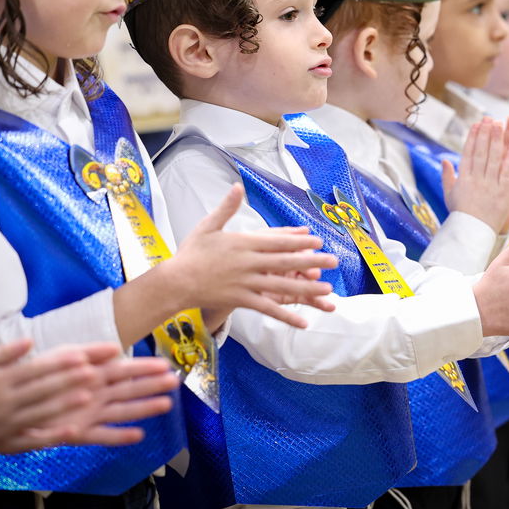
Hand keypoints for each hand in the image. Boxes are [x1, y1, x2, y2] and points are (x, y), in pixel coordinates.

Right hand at [0, 340, 100, 453]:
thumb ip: (5, 353)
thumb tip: (30, 340)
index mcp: (0, 381)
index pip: (35, 370)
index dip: (59, 364)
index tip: (80, 357)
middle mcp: (5, 402)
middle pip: (42, 391)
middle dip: (68, 381)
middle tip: (93, 373)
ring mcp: (7, 424)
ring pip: (40, 414)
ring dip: (65, 406)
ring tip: (87, 397)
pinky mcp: (6, 442)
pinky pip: (32, 440)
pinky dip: (52, 437)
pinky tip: (72, 432)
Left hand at [25, 344, 179, 447]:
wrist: (12, 401)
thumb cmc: (39, 376)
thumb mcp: (62, 356)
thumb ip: (88, 352)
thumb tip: (116, 348)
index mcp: (93, 374)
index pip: (125, 369)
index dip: (145, 367)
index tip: (166, 365)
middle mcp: (96, 395)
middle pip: (129, 390)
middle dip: (151, 386)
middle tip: (174, 383)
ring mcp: (89, 414)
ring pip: (121, 410)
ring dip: (143, 408)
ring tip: (166, 405)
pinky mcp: (77, 433)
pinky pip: (101, 436)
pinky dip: (119, 437)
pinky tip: (138, 436)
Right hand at [168, 185, 337, 327]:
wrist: (175, 281)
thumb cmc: (191, 253)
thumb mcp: (208, 226)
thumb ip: (226, 208)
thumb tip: (237, 186)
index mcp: (243, 243)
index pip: (276, 241)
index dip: (299, 241)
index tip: (317, 241)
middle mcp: (248, 262)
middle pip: (285, 261)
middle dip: (311, 261)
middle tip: (334, 260)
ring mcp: (245, 282)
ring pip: (281, 285)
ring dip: (306, 288)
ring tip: (327, 289)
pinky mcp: (240, 299)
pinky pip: (267, 308)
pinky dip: (285, 315)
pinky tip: (303, 322)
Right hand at [442, 118, 508, 232]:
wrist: (472, 233)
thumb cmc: (461, 215)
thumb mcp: (449, 195)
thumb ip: (447, 177)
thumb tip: (444, 160)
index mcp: (463, 178)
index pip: (468, 153)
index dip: (473, 137)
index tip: (477, 124)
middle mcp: (475, 179)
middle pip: (481, 152)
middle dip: (486, 133)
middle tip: (489, 118)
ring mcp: (489, 185)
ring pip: (493, 158)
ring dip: (497, 140)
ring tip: (501, 125)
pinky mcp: (502, 192)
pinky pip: (506, 173)